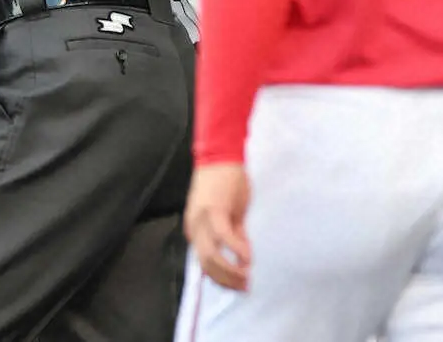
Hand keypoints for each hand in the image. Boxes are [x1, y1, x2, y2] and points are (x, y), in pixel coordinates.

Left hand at [184, 163, 251, 290]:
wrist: (220, 155)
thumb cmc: (225, 182)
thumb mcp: (229, 213)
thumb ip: (234, 233)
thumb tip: (242, 255)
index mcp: (195, 228)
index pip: (204, 262)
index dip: (221, 277)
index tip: (237, 285)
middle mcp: (195, 226)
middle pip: (206, 264)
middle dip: (226, 280)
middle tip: (245, 287)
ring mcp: (202, 219)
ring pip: (211, 256)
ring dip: (230, 271)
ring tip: (247, 277)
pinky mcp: (214, 210)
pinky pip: (224, 237)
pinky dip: (237, 250)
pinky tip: (248, 258)